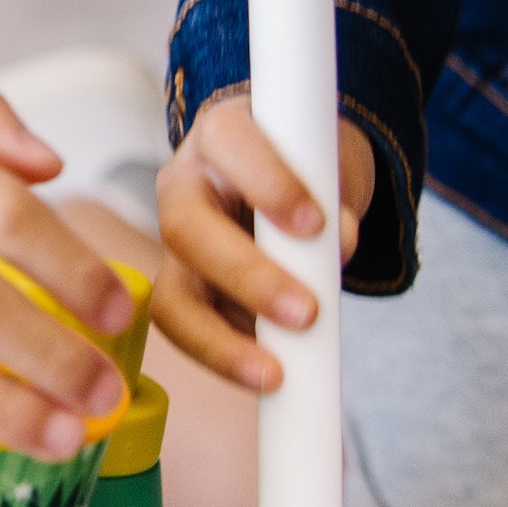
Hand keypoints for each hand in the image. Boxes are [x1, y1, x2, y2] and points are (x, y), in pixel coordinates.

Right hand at [153, 93, 374, 391]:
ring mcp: (174, 245)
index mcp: (221, 134)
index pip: (231, 144)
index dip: (268, 183)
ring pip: (172, 296)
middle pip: (187, 231)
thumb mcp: (331, 163)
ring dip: (222, 340)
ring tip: (275, 372)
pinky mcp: (181, 291)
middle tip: (306, 313)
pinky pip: (189, 331)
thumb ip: (335, 199)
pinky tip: (266, 372)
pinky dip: (227, 356)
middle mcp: (182, 187)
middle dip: (248, 278)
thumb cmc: (308, 164)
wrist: (292, 181)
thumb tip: (334, 250)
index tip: (315, 223)